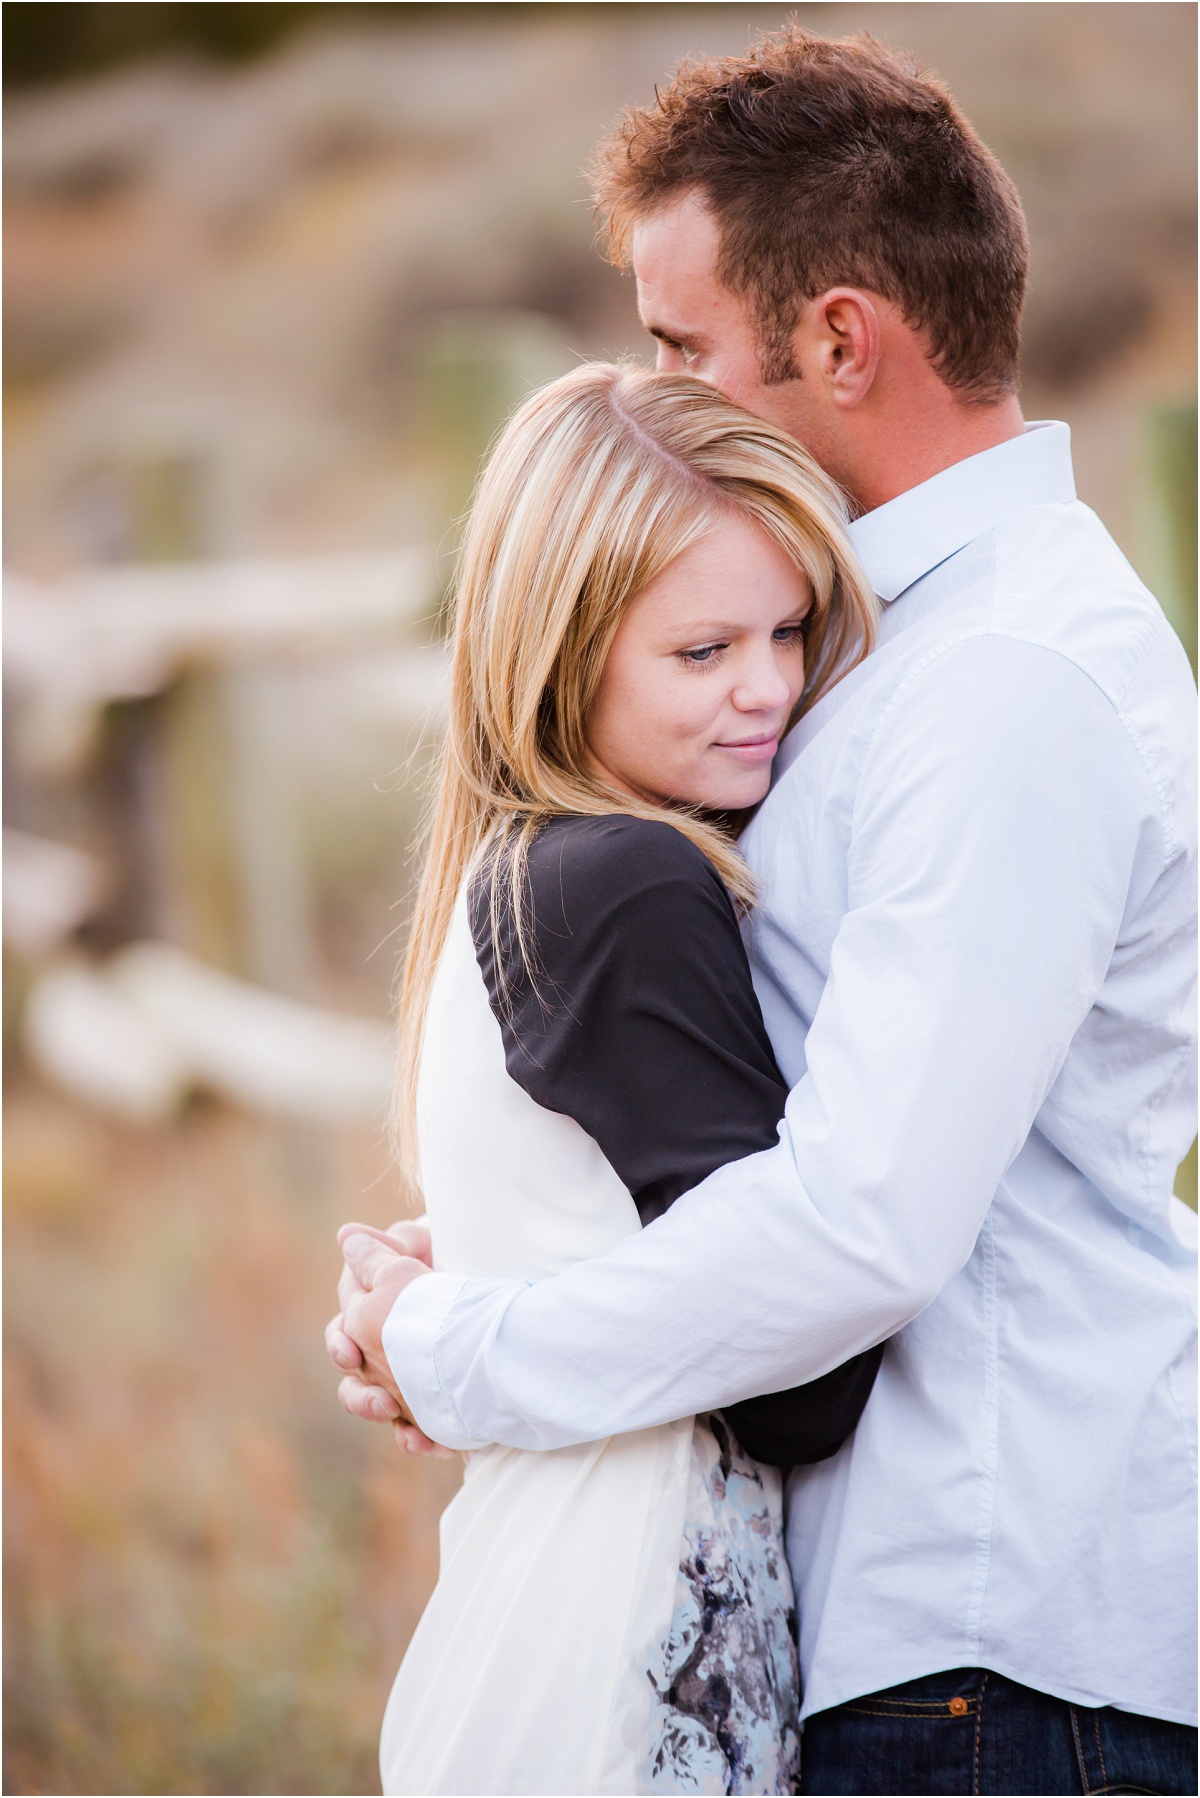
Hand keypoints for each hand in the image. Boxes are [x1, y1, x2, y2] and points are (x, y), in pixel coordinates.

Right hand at [329, 1220, 454, 1458]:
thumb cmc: (449, 1257)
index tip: (351, 1352)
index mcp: (369, 1316)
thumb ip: (387, 1248)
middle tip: (382, 1404)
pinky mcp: (431, 1400)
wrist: (491, 1280)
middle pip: (355, 1384)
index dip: (342, 1345)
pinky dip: (422, 1441)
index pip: (343, 1334)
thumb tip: (348, 1236)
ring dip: (391, 1425)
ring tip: (408, 1434)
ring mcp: (405, 1377)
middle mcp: (382, 1350)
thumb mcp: (423, 1246)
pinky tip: (434, 1448)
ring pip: (381, 1410)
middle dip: (361, 1399)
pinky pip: (418, 1429)